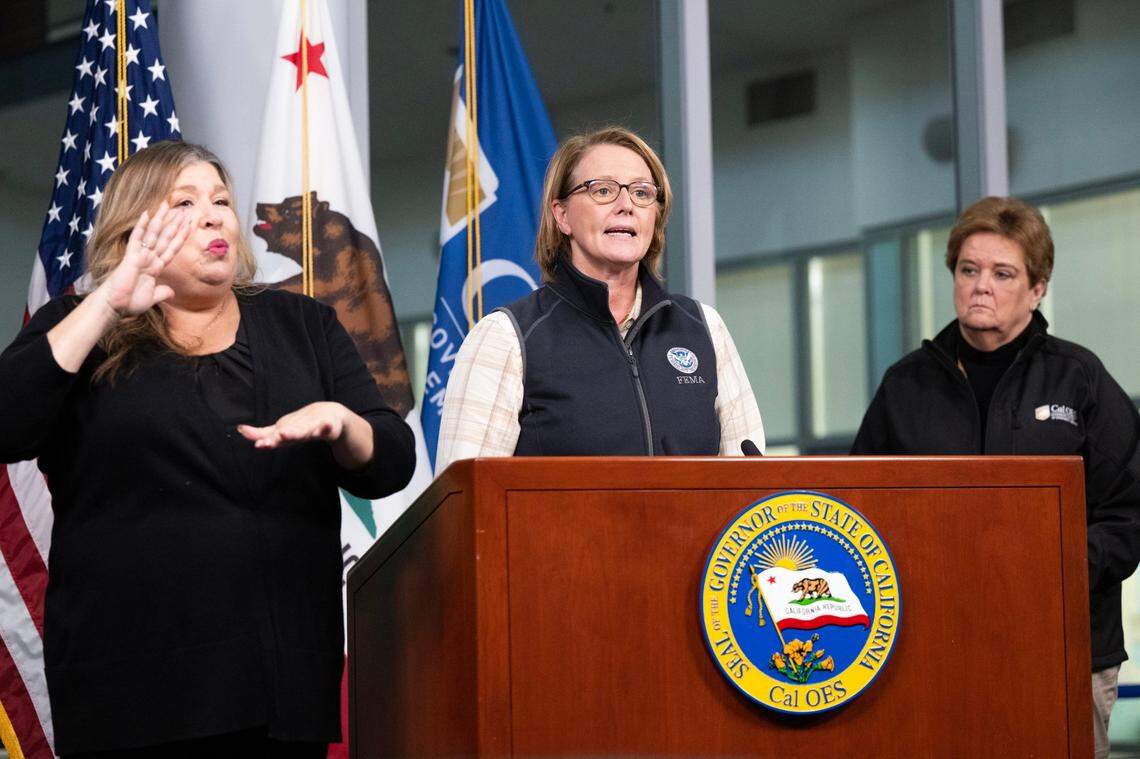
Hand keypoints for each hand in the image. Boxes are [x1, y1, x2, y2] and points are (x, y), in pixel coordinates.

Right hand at [98, 202, 194, 316]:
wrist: (114, 307)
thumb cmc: (129, 302)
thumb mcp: (151, 298)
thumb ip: (162, 293)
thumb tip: (172, 292)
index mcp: (155, 267)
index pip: (171, 248)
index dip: (181, 237)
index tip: (189, 226)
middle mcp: (148, 258)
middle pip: (165, 237)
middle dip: (174, 224)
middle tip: (184, 210)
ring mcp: (139, 256)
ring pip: (153, 234)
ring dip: (162, 220)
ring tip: (169, 205)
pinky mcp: (130, 257)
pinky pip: (136, 239)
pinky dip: (141, 227)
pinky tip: (147, 214)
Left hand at [238, 402, 375, 469]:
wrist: (332, 415)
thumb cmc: (303, 424)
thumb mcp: (282, 430)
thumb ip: (262, 433)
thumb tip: (238, 430)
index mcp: (288, 428)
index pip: (276, 435)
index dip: (268, 439)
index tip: (259, 445)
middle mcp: (299, 425)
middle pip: (289, 432)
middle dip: (280, 436)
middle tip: (272, 439)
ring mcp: (314, 425)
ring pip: (306, 430)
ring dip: (297, 431)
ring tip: (286, 434)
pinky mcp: (329, 427)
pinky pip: (327, 429)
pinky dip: (326, 428)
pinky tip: (326, 427)